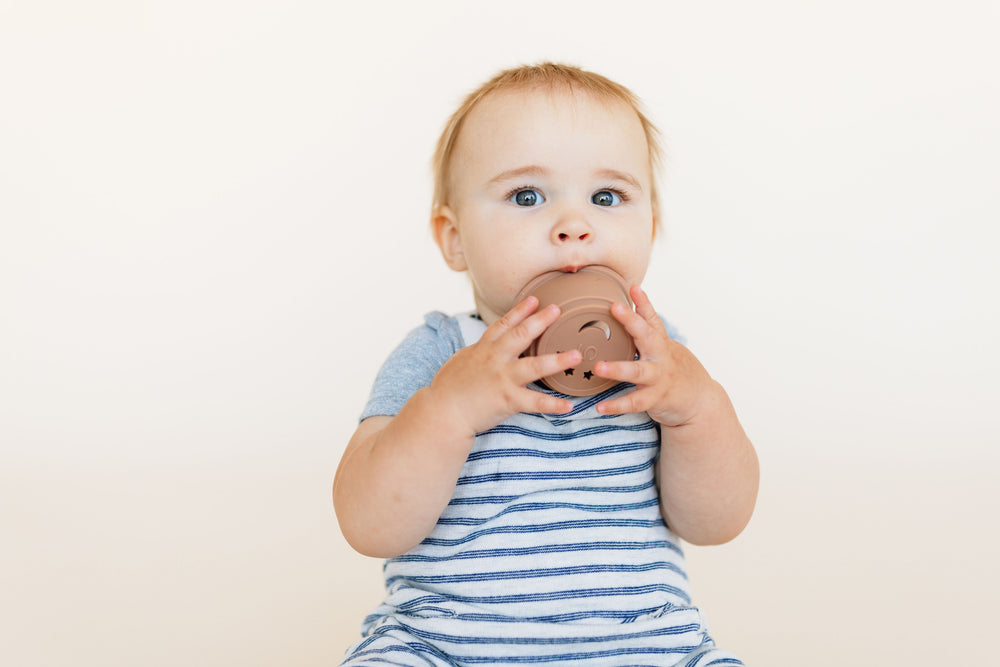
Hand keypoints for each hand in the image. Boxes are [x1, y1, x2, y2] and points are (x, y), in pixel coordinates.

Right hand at [428, 297, 582, 435]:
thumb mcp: (461, 361)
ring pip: (534, 366)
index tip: (535, 299)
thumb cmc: (447, 389)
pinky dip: (553, 405)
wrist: (441, 412)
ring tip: (576, 355)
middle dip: (540, 321)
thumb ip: (477, 352)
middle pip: (521, 335)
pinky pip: (534, 402)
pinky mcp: (507, 400)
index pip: (503, 324)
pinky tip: (569, 405)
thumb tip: (485, 346)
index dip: (520, 310)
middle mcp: (494, 359)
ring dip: (557, 360)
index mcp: (483, 349)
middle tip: (558, 309)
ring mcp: (502, 379)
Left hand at [593, 285, 715, 426]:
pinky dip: (616, 405)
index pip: (652, 318)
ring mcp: (659, 378)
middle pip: (647, 336)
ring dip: (618, 369)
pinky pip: (634, 402)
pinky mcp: (655, 399)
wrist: (698, 399)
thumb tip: (634, 289)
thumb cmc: (671, 367)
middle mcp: (660, 357)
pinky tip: (600, 407)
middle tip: (615, 307)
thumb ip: (647, 320)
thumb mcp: (662, 343)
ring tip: (598, 367)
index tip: (633, 287)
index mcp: (659, 342)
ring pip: (638, 372)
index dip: (643, 302)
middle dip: (631, 321)